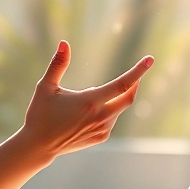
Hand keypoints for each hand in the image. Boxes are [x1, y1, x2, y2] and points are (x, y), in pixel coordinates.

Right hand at [22, 41, 153, 158]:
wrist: (39, 146)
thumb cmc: (40, 114)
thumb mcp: (45, 87)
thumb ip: (57, 64)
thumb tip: (64, 43)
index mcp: (90, 102)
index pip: (122, 84)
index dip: (138, 71)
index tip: (150, 60)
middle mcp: (100, 117)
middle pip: (129, 97)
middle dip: (135, 83)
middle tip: (136, 73)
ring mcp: (102, 129)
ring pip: (119, 108)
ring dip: (116, 97)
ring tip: (93, 94)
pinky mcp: (101, 137)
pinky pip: (112, 119)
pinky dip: (109, 109)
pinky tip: (91, 109)